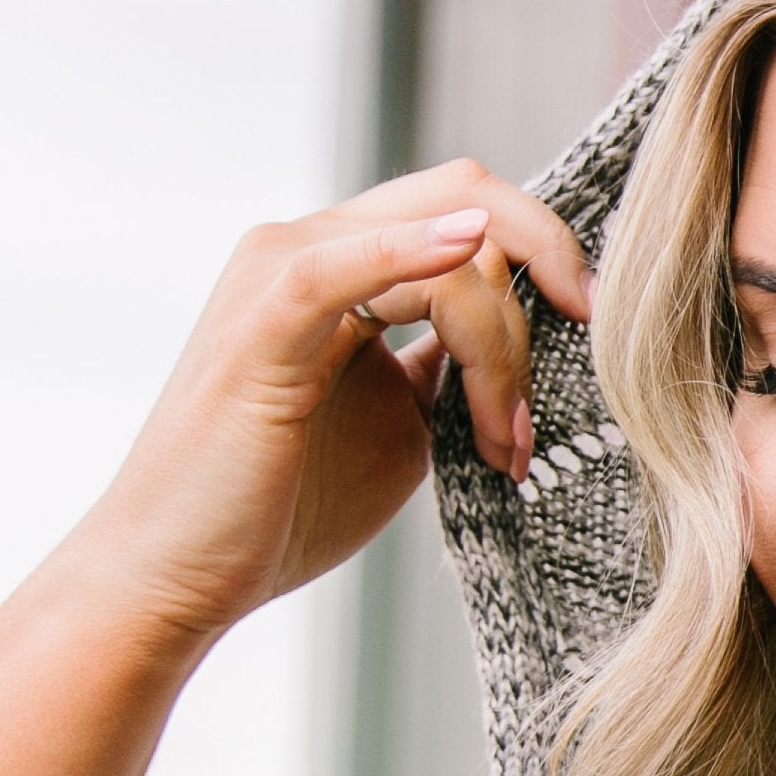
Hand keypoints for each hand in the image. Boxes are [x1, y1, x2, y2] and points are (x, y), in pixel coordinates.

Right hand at [71, 161, 592, 667]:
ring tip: (503, 441)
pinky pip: (346, 261)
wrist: (179, 575)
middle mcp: (312, 246)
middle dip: (547, 278)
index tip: (597, 338)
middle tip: (574, 370)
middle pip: (470, 200)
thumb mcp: (405, 423)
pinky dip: (415, 250)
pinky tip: (466, 255)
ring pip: (445, 252)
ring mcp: (280, 271)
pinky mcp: (262, 319)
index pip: (474, 214)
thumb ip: (457, 365)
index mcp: (349, 265)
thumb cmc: (282, 505)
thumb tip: (540, 342)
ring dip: (502, 346)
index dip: (549, 261)